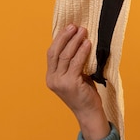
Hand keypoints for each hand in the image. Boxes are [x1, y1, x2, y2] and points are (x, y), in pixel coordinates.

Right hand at [46, 24, 109, 139]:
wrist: (89, 113)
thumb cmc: (84, 94)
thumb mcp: (75, 77)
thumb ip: (72, 65)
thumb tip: (78, 44)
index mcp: (51, 77)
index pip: (51, 54)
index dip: (59, 40)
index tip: (67, 28)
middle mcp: (52, 79)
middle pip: (56, 52)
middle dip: (65, 37)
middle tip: (74, 26)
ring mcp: (60, 82)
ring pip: (66, 56)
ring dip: (75, 41)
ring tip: (83, 31)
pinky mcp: (71, 83)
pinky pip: (76, 63)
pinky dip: (82, 52)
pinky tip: (88, 44)